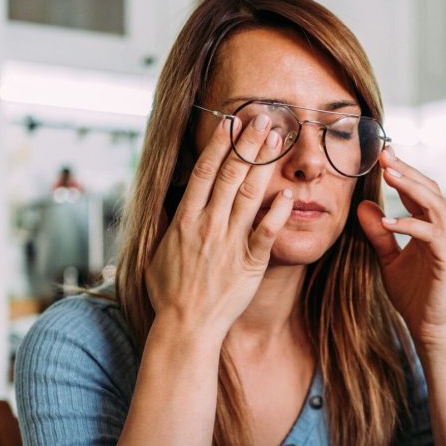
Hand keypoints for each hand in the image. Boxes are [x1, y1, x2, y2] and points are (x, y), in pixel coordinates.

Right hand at [146, 114, 294, 340]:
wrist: (185, 326)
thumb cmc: (169, 293)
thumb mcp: (157, 251)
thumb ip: (166, 223)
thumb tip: (169, 200)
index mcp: (184, 220)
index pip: (203, 172)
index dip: (218, 145)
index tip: (229, 123)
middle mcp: (208, 225)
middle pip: (230, 175)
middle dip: (247, 143)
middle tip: (262, 118)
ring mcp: (229, 243)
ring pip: (249, 194)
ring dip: (264, 164)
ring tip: (277, 139)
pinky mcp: (249, 263)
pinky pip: (266, 232)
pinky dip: (277, 211)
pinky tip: (288, 191)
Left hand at [357, 149, 445, 349]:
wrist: (428, 328)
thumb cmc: (413, 294)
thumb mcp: (388, 259)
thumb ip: (378, 234)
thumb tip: (362, 207)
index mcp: (430, 226)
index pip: (418, 190)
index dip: (401, 171)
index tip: (381, 155)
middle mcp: (443, 229)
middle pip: (429, 189)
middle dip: (407, 171)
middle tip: (384, 156)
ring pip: (435, 205)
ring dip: (412, 188)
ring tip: (389, 176)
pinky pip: (430, 235)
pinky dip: (410, 225)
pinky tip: (388, 221)